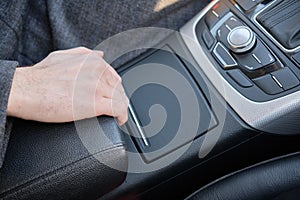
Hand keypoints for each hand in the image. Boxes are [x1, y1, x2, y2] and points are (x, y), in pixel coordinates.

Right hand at [7, 47, 128, 124]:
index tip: (113, 97)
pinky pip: (118, 110)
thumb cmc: (40, 76)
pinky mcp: (95, 104)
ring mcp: (97, 87)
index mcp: (93, 61)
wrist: (26, 91)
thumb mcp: (63, 56)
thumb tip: (100, 55)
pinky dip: (122, 116)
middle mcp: (98, 72)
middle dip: (118, 99)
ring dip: (120, 108)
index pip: (114, 77)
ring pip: (120, 99)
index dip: (115, 90)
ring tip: (116, 116)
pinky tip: (119, 120)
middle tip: (114, 108)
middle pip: (119, 89)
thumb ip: (84, 54)